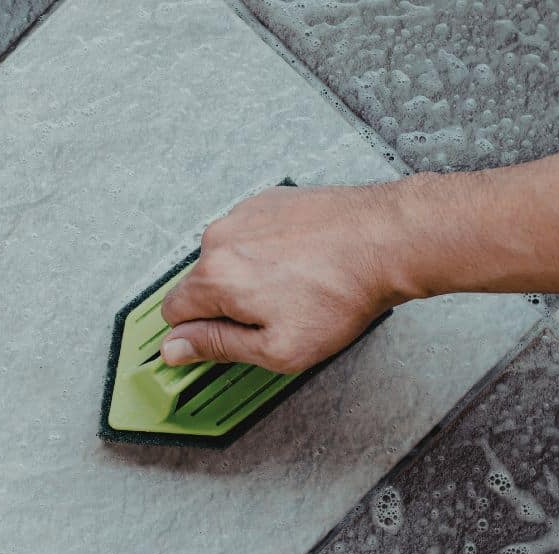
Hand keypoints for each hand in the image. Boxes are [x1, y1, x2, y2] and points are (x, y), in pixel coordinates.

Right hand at [160, 182, 423, 373]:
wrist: (386, 240)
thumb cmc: (340, 293)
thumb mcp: (277, 347)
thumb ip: (218, 347)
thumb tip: (175, 348)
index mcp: (214, 277)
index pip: (172, 311)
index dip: (194, 333)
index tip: (219, 339)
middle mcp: (221, 238)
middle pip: (200, 282)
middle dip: (226, 303)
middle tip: (272, 316)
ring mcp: (244, 214)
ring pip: (226, 256)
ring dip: (247, 274)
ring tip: (293, 286)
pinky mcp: (268, 201)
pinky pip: (250, 233)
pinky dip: (267, 249)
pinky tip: (300, 262)